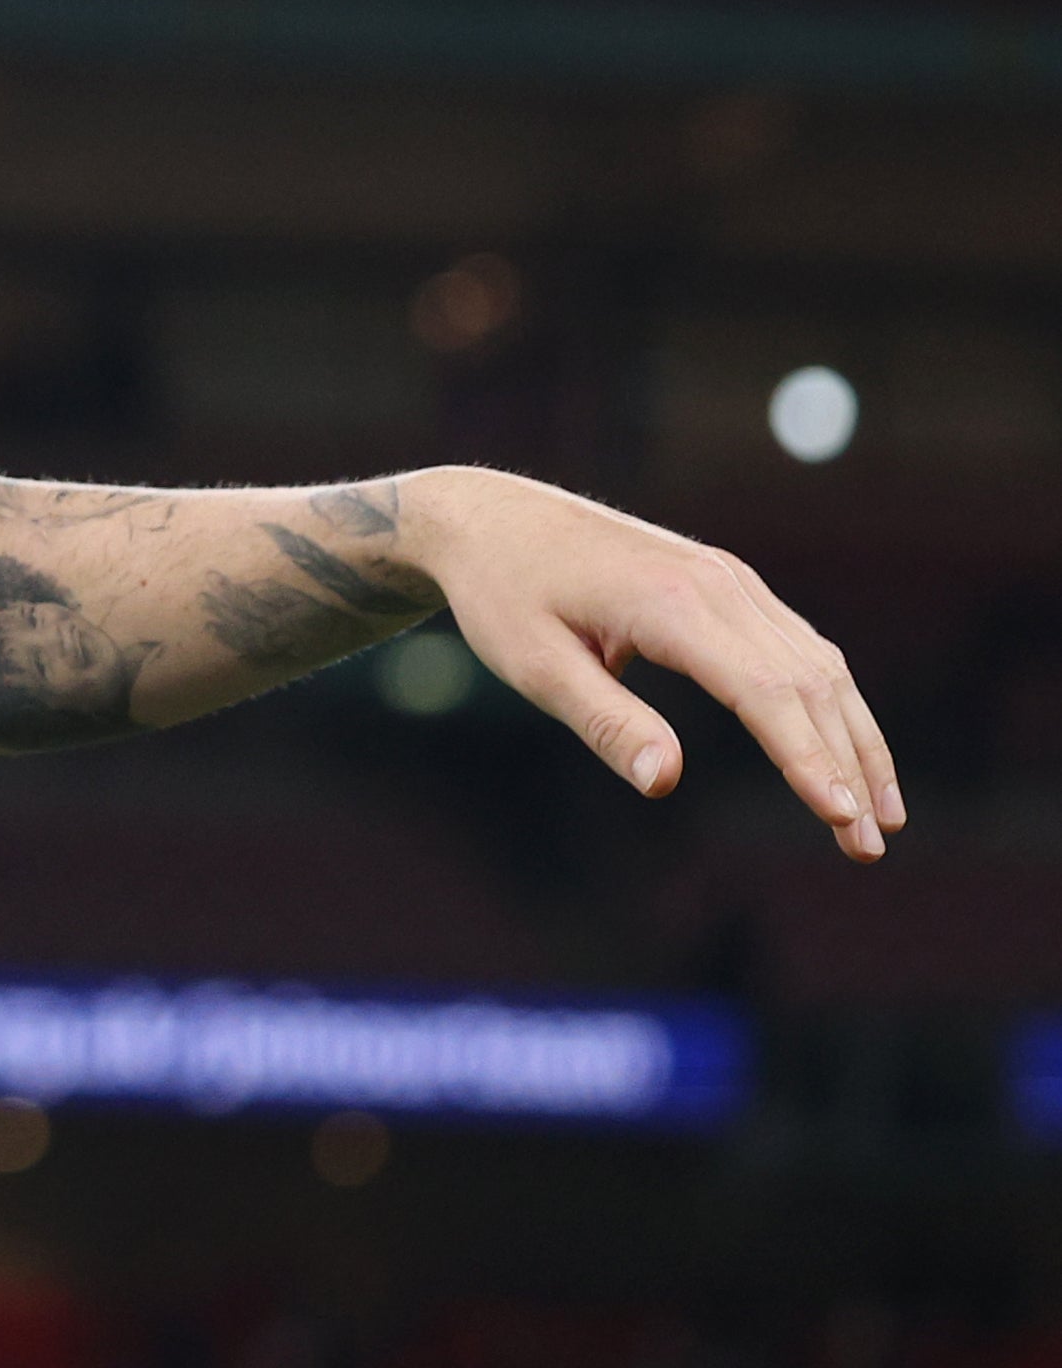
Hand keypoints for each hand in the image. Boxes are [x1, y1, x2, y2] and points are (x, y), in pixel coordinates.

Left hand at [416, 467, 901, 862]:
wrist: (487, 517)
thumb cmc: (502, 593)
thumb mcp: (534, 666)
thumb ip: (603, 722)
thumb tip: (664, 783)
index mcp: (669, 603)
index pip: (764, 691)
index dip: (808, 759)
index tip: (841, 819)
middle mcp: (716, 583)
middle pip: (809, 683)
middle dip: (847, 767)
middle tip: (869, 849)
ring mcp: (727, 579)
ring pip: (818, 665)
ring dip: (855, 739)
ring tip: (881, 816)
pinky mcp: (726, 583)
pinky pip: (797, 646)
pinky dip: (830, 702)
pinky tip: (846, 750)